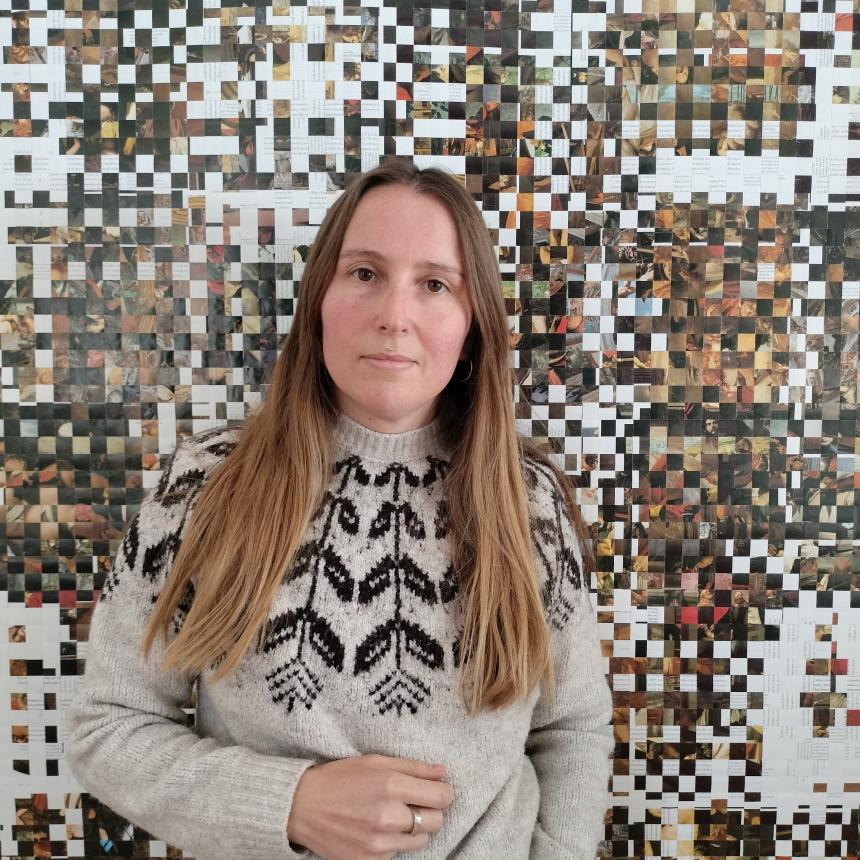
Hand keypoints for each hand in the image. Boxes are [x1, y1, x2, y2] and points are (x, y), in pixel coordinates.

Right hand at [287, 754, 452, 859]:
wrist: (301, 807)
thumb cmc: (339, 778)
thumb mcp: (375, 761)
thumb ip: (413, 767)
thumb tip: (442, 771)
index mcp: (390, 785)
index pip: (441, 796)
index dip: (444, 791)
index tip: (438, 790)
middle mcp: (388, 816)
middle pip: (437, 821)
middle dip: (432, 810)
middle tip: (415, 802)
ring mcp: (379, 843)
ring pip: (421, 840)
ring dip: (414, 828)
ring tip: (394, 815)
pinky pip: (399, 853)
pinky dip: (395, 841)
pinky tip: (379, 828)